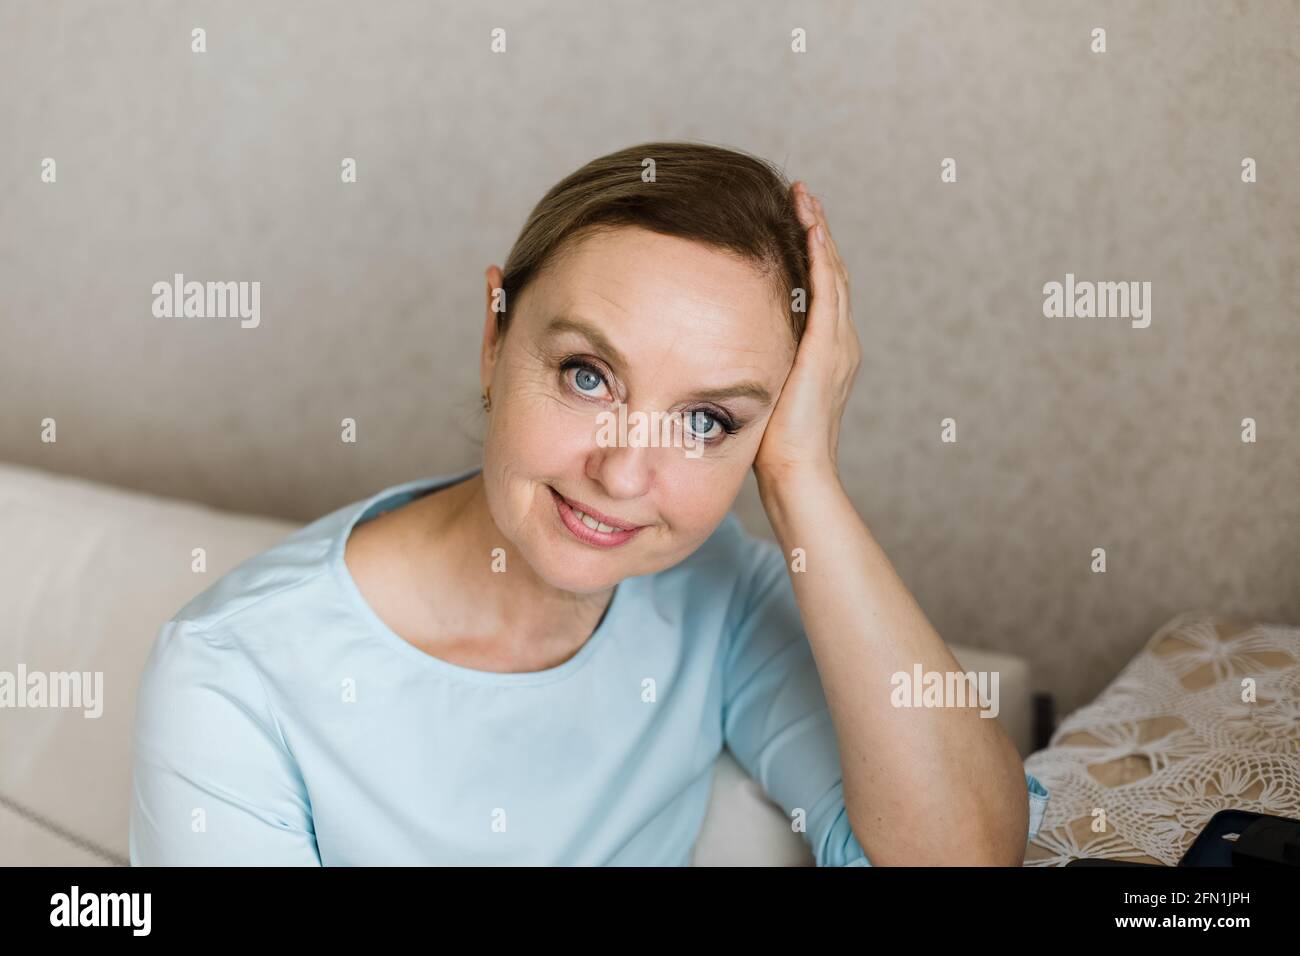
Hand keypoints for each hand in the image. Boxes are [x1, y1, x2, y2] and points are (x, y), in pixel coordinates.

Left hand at [754, 181, 860, 486]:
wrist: (795, 471)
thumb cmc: (772, 445)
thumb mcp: (762, 390)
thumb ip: (752, 364)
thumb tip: (716, 349)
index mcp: (828, 352)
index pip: (821, 291)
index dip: (811, 254)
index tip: (795, 221)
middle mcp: (841, 343)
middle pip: (832, 273)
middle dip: (817, 231)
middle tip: (801, 196)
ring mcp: (838, 345)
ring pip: (832, 274)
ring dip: (819, 233)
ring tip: (805, 200)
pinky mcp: (827, 350)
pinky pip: (826, 293)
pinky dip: (820, 258)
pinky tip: (811, 229)